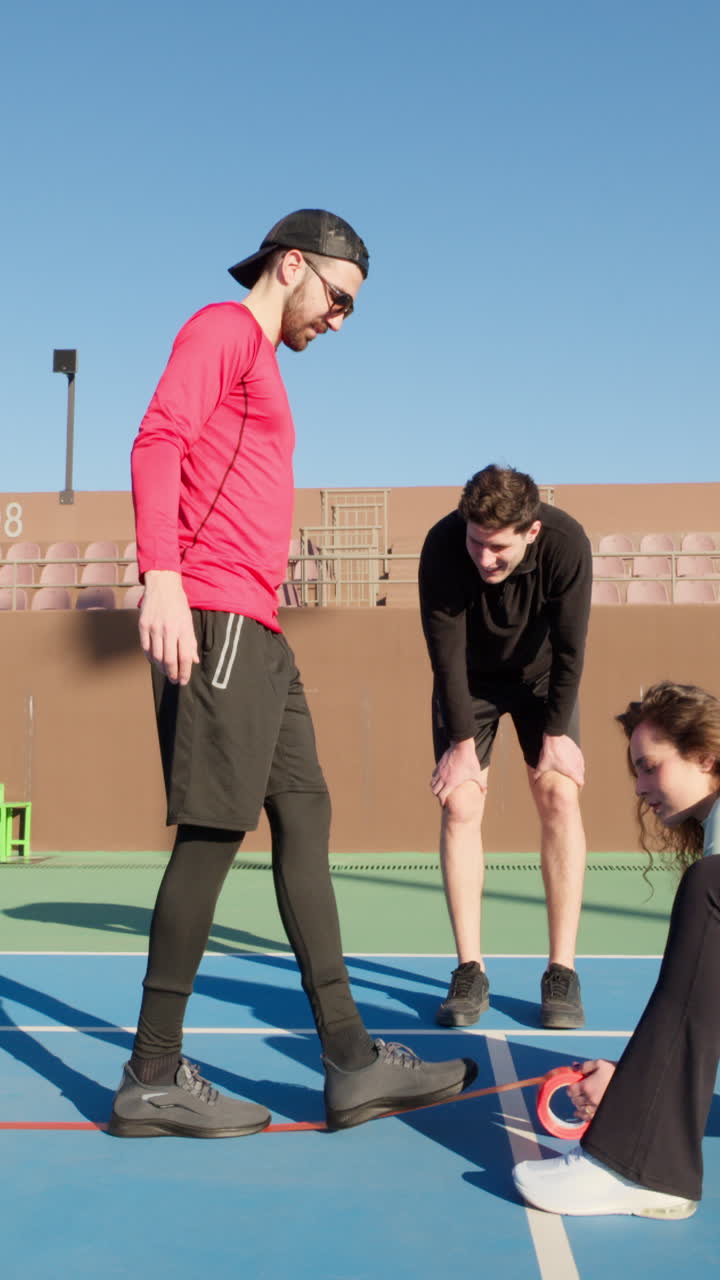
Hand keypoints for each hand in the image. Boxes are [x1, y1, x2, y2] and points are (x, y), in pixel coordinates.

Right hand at [138, 570, 198, 685]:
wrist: (162, 585)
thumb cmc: (178, 604)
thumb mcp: (189, 621)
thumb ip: (191, 642)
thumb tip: (194, 661)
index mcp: (182, 628)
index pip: (184, 657)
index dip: (184, 672)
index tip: (184, 681)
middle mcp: (168, 629)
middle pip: (169, 659)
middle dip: (172, 674)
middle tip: (174, 681)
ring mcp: (154, 627)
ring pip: (156, 656)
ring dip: (161, 668)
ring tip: (166, 672)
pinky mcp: (143, 625)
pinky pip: (145, 648)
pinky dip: (150, 658)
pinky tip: (155, 661)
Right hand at [430, 739, 485, 805]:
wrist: (461, 746)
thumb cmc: (470, 761)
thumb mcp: (476, 774)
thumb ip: (481, 784)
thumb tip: (485, 792)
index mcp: (451, 783)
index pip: (441, 796)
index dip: (442, 802)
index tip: (445, 804)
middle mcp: (443, 778)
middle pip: (434, 791)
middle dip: (438, 796)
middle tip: (443, 798)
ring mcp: (440, 771)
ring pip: (432, 783)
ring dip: (435, 788)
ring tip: (440, 789)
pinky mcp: (439, 765)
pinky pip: (433, 775)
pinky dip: (435, 779)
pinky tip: (440, 778)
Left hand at [534, 734, 584, 786]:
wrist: (554, 737)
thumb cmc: (549, 753)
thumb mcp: (542, 765)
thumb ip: (538, 775)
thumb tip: (534, 781)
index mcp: (572, 771)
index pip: (581, 782)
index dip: (578, 786)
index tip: (574, 787)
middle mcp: (578, 765)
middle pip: (581, 775)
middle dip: (576, 778)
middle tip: (570, 779)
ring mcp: (578, 757)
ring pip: (581, 767)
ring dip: (576, 769)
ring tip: (569, 770)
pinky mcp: (577, 750)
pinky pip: (579, 759)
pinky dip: (575, 761)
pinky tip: (569, 760)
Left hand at [567, 1059, 615, 1120]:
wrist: (631, 1083)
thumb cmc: (615, 1072)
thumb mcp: (599, 1063)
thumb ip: (585, 1066)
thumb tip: (574, 1068)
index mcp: (587, 1086)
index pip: (571, 1090)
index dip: (571, 1087)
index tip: (573, 1086)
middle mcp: (590, 1099)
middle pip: (575, 1100)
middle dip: (575, 1095)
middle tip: (577, 1092)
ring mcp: (596, 1108)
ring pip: (581, 1109)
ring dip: (578, 1105)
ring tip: (579, 1102)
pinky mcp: (602, 1114)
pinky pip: (588, 1118)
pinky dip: (583, 1116)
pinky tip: (580, 1113)